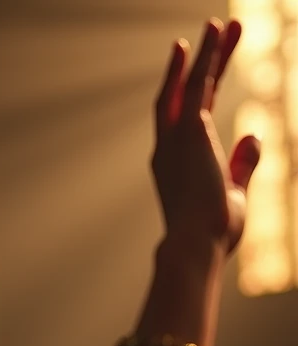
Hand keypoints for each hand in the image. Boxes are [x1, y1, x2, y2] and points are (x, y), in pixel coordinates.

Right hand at [152, 19, 260, 253]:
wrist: (196, 246)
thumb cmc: (211, 234)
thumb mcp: (233, 195)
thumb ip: (241, 166)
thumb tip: (253, 136)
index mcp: (174, 168)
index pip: (186, 123)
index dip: (199, 95)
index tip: (211, 73)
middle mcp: (167, 149)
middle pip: (181, 96)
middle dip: (200, 65)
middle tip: (217, 33)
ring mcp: (175, 139)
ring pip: (190, 84)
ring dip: (206, 54)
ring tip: (221, 24)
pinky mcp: (190, 130)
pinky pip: (200, 84)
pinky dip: (207, 58)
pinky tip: (216, 35)